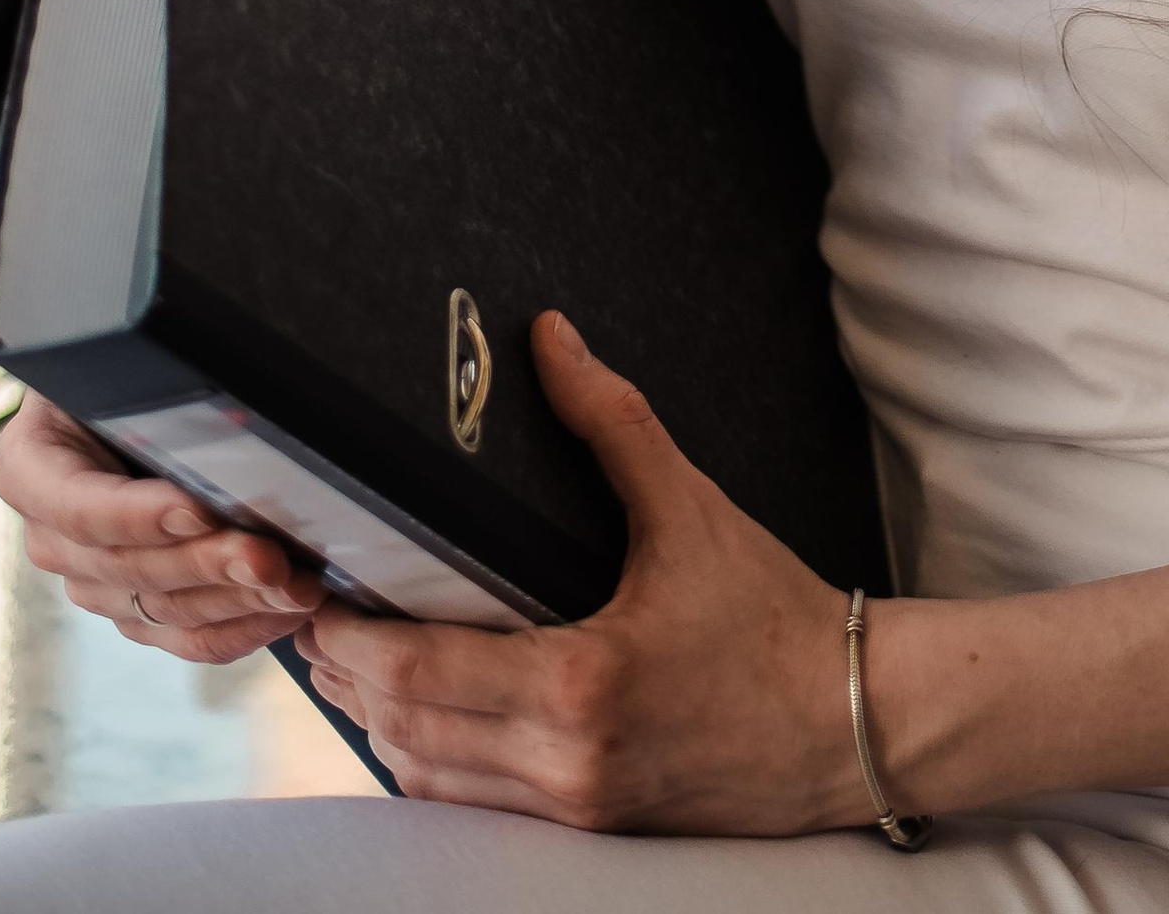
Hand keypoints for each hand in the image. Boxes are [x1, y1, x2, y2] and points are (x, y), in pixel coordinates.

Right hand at [0, 292, 327, 661]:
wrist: (152, 399)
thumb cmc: (111, 357)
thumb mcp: (65, 333)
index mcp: (31, 473)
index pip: (77, 509)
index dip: (133, 514)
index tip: (195, 503)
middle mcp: (58, 539)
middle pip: (130, 567)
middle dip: (203, 562)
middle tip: (269, 554)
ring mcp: (101, 581)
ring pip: (165, 608)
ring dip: (234, 600)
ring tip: (298, 583)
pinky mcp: (146, 606)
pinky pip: (189, 637)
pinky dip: (240, 628)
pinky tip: (287, 612)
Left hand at [306, 312, 869, 831]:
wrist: (849, 721)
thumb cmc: (773, 615)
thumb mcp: (692, 510)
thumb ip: (612, 423)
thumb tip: (550, 338)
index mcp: (580, 683)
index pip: (420, 674)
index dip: (352, 641)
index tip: (319, 598)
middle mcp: (566, 760)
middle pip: (405, 732)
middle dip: (350, 679)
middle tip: (319, 622)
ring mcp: (576, 807)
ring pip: (431, 779)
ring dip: (383, 727)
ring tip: (356, 667)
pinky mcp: (592, 829)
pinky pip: (477, 806)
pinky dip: (433, 762)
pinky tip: (424, 718)